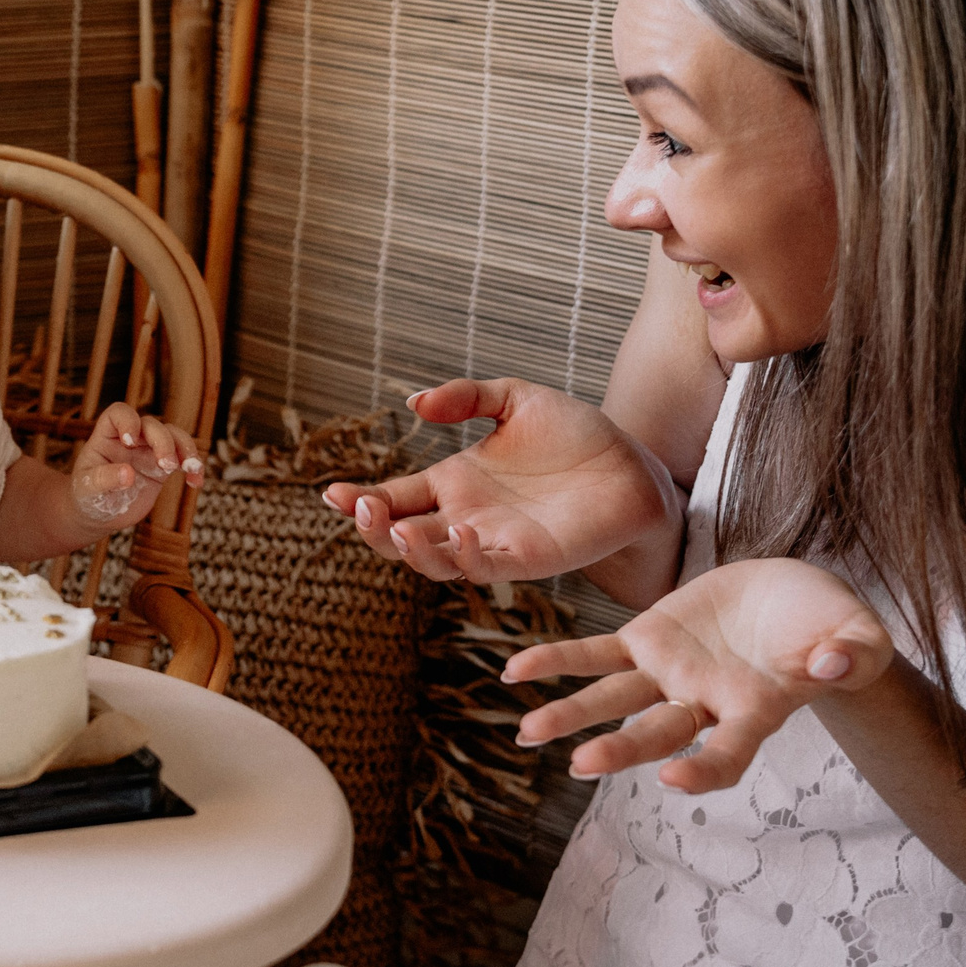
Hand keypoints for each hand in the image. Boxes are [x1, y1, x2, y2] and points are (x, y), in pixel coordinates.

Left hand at [70, 403, 203, 529]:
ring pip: (173, 436)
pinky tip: (195, 482)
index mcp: (107, 435)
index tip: (130, 442)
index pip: (120, 413)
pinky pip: (182, 460)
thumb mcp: (88, 488)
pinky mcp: (161, 469)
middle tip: (166, 465)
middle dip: (163, 441)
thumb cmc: (86, 496)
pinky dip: (193, 468)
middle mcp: (131, 438)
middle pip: (153, 425)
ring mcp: (148, 451)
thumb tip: (129, 474)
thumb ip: (105, 478)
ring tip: (191, 468)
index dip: (128, 421)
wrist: (98, 514)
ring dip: (185, 448)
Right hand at [322, 378, 677, 583]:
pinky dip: (465, 557)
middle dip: (370, 530)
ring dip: (409, 551)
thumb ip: (465, 397)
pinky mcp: (526, 560)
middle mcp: (464, 517)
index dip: (358, 500)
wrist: (635, 466)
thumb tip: (413, 403)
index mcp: (454, 482)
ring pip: (433, 562)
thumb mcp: (515, 398)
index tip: (330, 492)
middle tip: (358, 509)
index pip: (393, 497)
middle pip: (398, 537)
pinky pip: (484, 569)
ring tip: (398, 528)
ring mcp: (492, 543)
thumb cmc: (577, 435)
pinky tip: (460, 532)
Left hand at [504, 557, 893, 792]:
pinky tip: (514, 671)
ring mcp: (670, 674)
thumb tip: (833, 665)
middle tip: (579, 767)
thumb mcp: (858, 636)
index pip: (728, 755)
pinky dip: (556, 660)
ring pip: (614, 699)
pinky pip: (595, 654)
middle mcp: (704, 703)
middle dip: (620, 748)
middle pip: (658, 733)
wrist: (796, 598)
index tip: (673, 780)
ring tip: (526, 732)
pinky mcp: (647, 640)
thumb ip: (851, 653)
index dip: (704, 771)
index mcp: (756, 711)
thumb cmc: (835, 627)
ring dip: (571, 714)